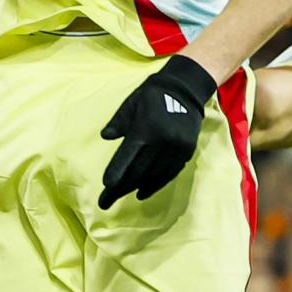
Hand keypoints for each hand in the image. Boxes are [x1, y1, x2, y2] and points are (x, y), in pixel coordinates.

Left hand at [98, 55, 216, 209]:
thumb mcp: (131, 103)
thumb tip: (105, 136)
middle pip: (139, 171)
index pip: (128, 156)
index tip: (106, 187)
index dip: (117, 172)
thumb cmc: (153, 94)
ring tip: (120, 197)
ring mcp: (176, 148)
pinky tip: (143, 192)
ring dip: (136, 188)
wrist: (186, 89)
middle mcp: (162, 142)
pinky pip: (169, 174)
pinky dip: (155, 184)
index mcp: (146, 128)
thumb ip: (118, 122)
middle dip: (120, 188)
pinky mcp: (186, 152)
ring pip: (154, 176)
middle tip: (105, 202)